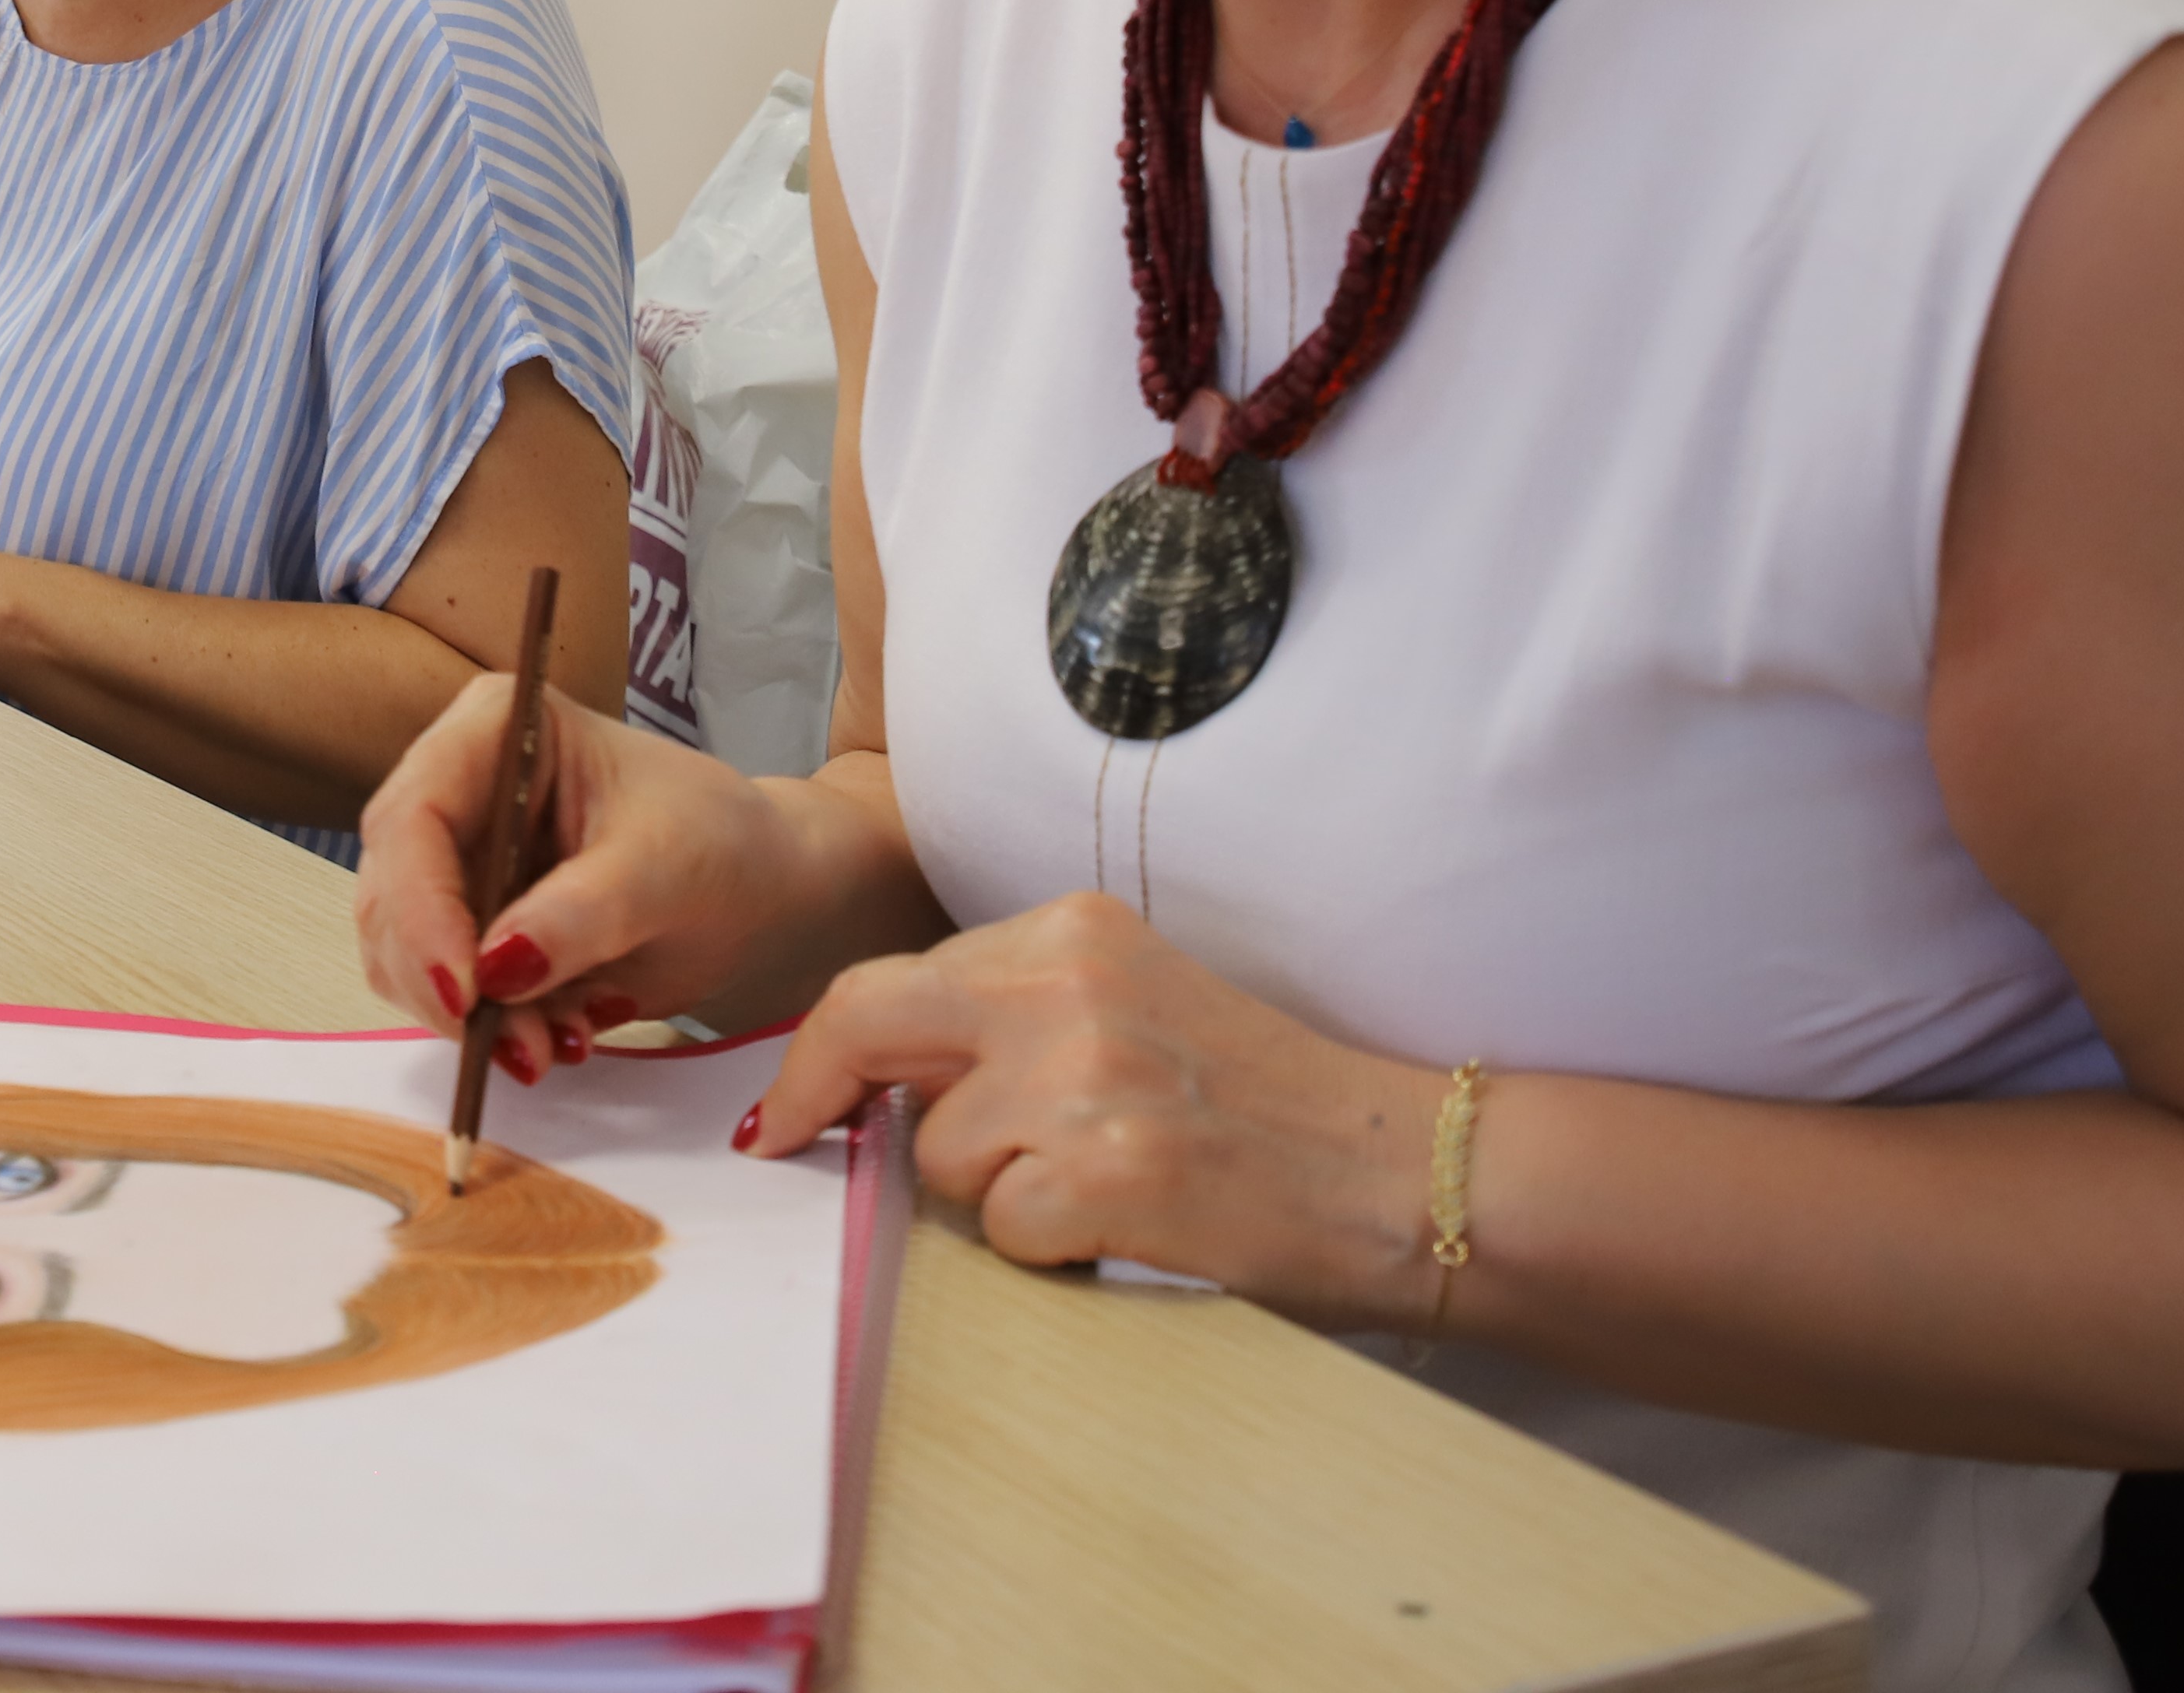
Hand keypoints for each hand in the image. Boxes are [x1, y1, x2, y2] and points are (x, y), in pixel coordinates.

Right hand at [354, 683, 825, 1086]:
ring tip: (558, 1043)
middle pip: (393, 891)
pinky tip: (561, 1033)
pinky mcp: (469, 925)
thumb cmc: (720, 842)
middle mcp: (457, 789)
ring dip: (470, 1018)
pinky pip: (443, 991)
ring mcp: (457, 861)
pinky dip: (491, 1029)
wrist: (759, 889)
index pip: (415, 815)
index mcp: (496, 729)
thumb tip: (496, 971)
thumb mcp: (665, 869)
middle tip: (517, 1045)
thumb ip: (583, 913)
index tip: (466, 991)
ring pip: (404, 954)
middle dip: (445, 980)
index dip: (422, 907)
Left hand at [735, 893, 1451, 1329]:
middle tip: (795, 1145)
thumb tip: (878, 1082)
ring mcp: (1083, 1079)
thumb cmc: (1265, 1105)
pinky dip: (1046, 1250)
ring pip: (939, 1156)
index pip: (892, 981)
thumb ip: (1013, 1019)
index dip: (821, 1052)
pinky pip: (1000, 1231)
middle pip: (867, 1024)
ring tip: (1095, 1188)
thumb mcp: (1130, 1006)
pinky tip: (1124, 1229)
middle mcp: (1066, 988)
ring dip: (990, 1195)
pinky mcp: (1107, 1174)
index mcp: (1071, 932)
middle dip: (815, 1092)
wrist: (1397, 1170)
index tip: (786, 1107)